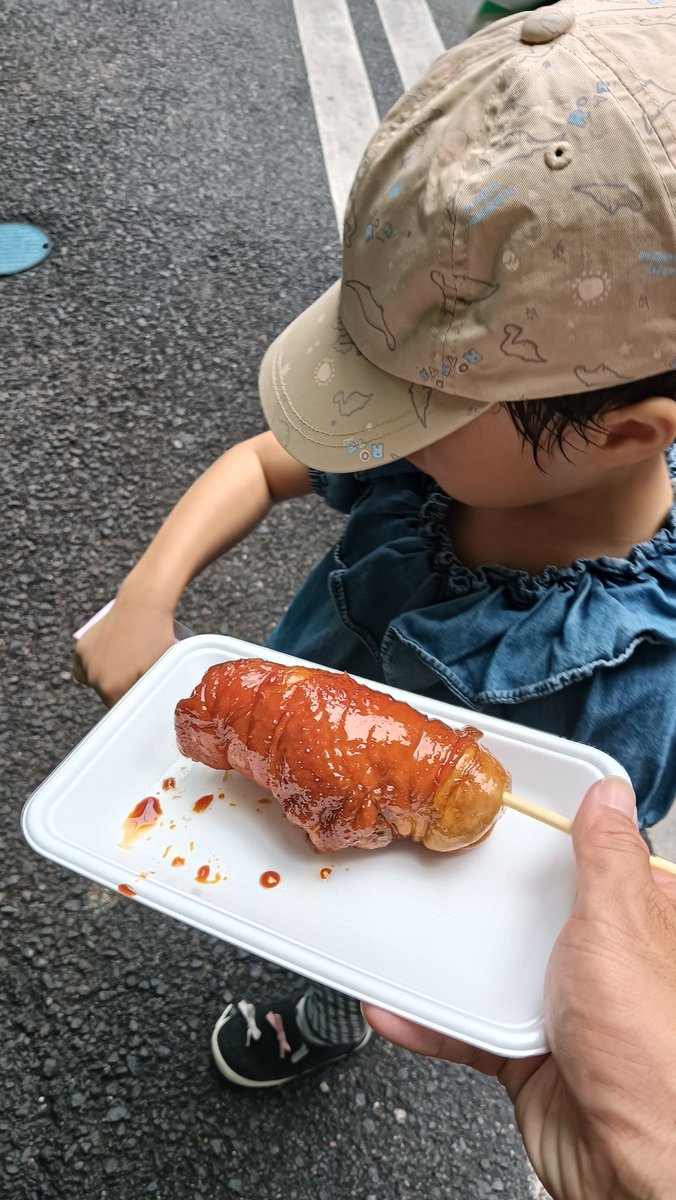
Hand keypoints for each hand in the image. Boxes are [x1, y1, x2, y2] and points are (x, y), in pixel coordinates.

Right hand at [73, 592, 176, 705]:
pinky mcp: (80, 648)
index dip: (129, 702)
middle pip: (105, 695)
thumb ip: (145, 692)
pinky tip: (107, 656)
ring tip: (122, 660)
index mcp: (114, 689)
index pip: (118, 709)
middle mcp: (95, 679)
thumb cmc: (156, 637)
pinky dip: (92, 664)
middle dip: (118, 688)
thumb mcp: (157, 670)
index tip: (136, 693)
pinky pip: (83, 666)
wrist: (142, 606)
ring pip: (93, 681)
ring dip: (104, 676)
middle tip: (133, 672)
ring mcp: (86, 663)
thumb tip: (146, 706)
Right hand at [365, 777, 675, 1199]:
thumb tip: (608, 796)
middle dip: (485, 891)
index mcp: (641, 919)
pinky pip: (468, 1028)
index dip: (553, 829)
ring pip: (494, 966)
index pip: (596, 856)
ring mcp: (565, 1007)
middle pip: (533, 907)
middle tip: (434, 854)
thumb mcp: (623, 926)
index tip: (500, 802)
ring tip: (400, 925)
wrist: (634, 1170)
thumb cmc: (655, 1054)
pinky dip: (429, 1020)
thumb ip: (608, 858)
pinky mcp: (529, 1054)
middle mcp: (605, 960)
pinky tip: (395, 1006)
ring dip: (445, 959)